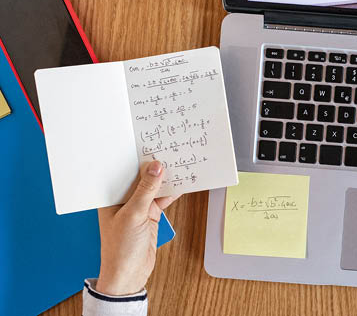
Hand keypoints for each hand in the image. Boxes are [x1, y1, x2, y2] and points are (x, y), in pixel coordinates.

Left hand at [96, 161, 178, 295]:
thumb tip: (156, 167)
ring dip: (165, 178)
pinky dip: (172, 191)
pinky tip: (182, 181)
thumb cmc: (120, 249)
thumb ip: (146, 190)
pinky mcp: (150, 215)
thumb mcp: (134, 215)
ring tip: (179, 161)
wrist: (128, 275)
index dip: (136, 159)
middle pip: (141, 178)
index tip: (150, 144)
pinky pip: (162, 198)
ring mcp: (138, 208)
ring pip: (154, 187)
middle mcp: (123, 200)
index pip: (124, 173)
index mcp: (111, 198)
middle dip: (154, 166)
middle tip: (168, 149)